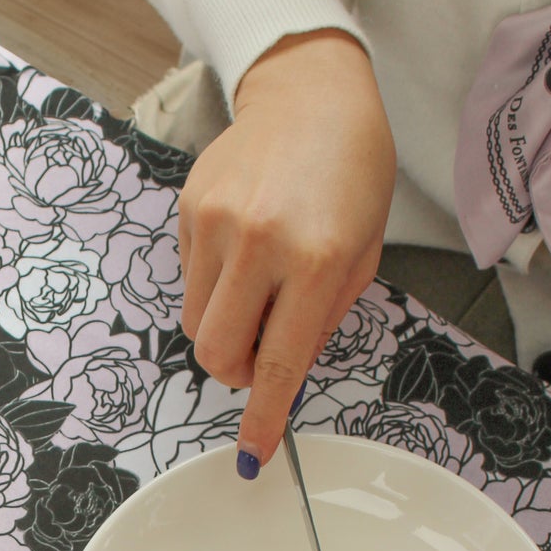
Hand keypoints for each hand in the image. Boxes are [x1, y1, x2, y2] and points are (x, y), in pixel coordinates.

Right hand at [177, 29, 395, 475]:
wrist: (311, 95)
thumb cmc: (351, 175)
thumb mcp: (361, 254)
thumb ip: (321, 318)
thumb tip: (280, 372)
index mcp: (315, 261)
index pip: (279, 363)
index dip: (263, 417)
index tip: (251, 455)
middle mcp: (259, 243)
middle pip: (217, 353)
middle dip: (236, 372)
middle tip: (263, 352)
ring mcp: (216, 224)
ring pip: (197, 322)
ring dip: (225, 326)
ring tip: (259, 288)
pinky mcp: (190, 208)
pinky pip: (190, 278)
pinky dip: (214, 283)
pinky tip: (243, 245)